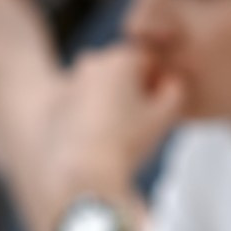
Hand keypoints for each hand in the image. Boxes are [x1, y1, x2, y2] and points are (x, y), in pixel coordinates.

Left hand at [25, 44, 184, 230]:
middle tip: (142, 121)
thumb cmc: (128, 142)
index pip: (149, 61)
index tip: (159, 108)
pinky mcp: (56, 104)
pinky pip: (82, 103)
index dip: (159, 84)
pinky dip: (92, 115)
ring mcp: (70, 82)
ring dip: (113, 101)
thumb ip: (174, 93)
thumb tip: (170, 84)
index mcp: (121, 59)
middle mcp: (92, 62)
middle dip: (134, 88)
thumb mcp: (165, 117)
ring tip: (120, 133)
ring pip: (101, 86)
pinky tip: (100, 139)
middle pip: (122, 70)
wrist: (84, 171)